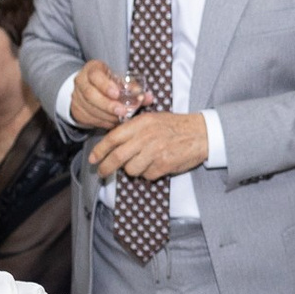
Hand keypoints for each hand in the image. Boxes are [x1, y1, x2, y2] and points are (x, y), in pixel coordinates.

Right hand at [68, 60, 134, 131]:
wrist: (90, 88)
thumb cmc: (109, 82)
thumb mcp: (120, 81)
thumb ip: (134, 88)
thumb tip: (149, 98)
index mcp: (92, 69)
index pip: (95, 75)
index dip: (105, 85)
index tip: (117, 94)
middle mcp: (81, 81)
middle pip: (90, 94)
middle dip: (107, 105)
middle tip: (122, 111)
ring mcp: (76, 97)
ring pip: (89, 108)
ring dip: (106, 116)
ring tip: (120, 119)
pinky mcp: (76, 110)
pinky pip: (89, 118)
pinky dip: (102, 122)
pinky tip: (112, 123)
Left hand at [90, 111, 210, 180]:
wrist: (201, 133)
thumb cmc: (175, 126)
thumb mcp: (152, 118)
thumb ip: (133, 128)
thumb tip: (113, 142)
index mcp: (141, 123)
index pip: (113, 138)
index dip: (100, 150)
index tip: (93, 159)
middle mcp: (146, 137)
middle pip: (118, 157)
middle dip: (106, 167)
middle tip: (102, 173)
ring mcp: (155, 152)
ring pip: (131, 169)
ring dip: (133, 170)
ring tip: (143, 163)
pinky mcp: (164, 164)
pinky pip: (147, 175)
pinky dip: (149, 173)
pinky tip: (157, 165)